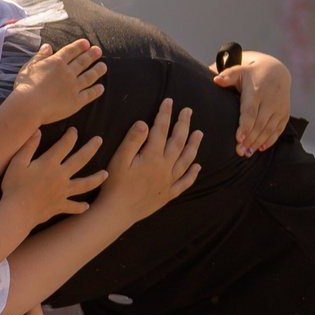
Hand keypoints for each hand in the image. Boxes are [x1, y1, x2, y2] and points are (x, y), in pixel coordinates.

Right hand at [0, 129, 107, 225]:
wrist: (17, 211)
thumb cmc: (14, 186)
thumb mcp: (17, 162)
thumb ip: (29, 146)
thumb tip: (38, 131)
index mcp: (50, 163)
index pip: (64, 145)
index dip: (71, 136)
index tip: (74, 130)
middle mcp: (61, 176)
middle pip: (81, 160)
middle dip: (91, 148)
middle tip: (99, 140)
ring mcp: (63, 192)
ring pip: (85, 184)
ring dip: (97, 178)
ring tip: (106, 174)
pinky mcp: (60, 206)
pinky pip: (74, 207)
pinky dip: (81, 207)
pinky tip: (87, 206)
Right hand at [4, 39, 105, 126]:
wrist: (29, 105)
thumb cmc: (25, 86)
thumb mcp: (30, 67)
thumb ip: (40, 56)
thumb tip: (47, 46)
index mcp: (56, 63)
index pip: (70, 51)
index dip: (79, 46)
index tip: (86, 43)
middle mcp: (68, 73)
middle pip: (82, 62)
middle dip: (91, 55)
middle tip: (98, 51)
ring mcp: (74, 87)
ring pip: (89, 76)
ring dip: (97, 70)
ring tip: (104, 66)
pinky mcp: (76, 101)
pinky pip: (89, 94)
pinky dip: (96, 90)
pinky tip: (101, 87)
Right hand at [91, 98, 202, 222]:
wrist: (118, 213)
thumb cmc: (114, 185)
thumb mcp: (119, 160)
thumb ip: (132, 141)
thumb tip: (143, 123)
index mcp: (152, 157)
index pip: (161, 131)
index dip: (165, 115)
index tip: (170, 101)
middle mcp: (165, 167)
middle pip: (177, 142)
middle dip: (183, 125)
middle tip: (188, 111)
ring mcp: (168, 181)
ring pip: (186, 160)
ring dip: (193, 145)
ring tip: (199, 133)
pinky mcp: (168, 194)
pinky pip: (184, 182)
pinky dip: (192, 174)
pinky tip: (197, 167)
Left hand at [214, 52, 290, 156]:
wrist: (276, 71)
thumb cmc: (251, 73)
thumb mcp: (239, 70)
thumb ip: (228, 75)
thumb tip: (216, 79)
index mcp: (257, 91)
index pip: (251, 111)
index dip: (245, 126)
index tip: (238, 139)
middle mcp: (271, 101)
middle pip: (260, 124)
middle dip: (250, 139)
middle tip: (239, 152)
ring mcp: (279, 108)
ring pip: (269, 129)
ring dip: (258, 142)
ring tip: (246, 153)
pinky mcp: (285, 113)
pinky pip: (278, 129)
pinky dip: (270, 140)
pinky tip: (260, 148)